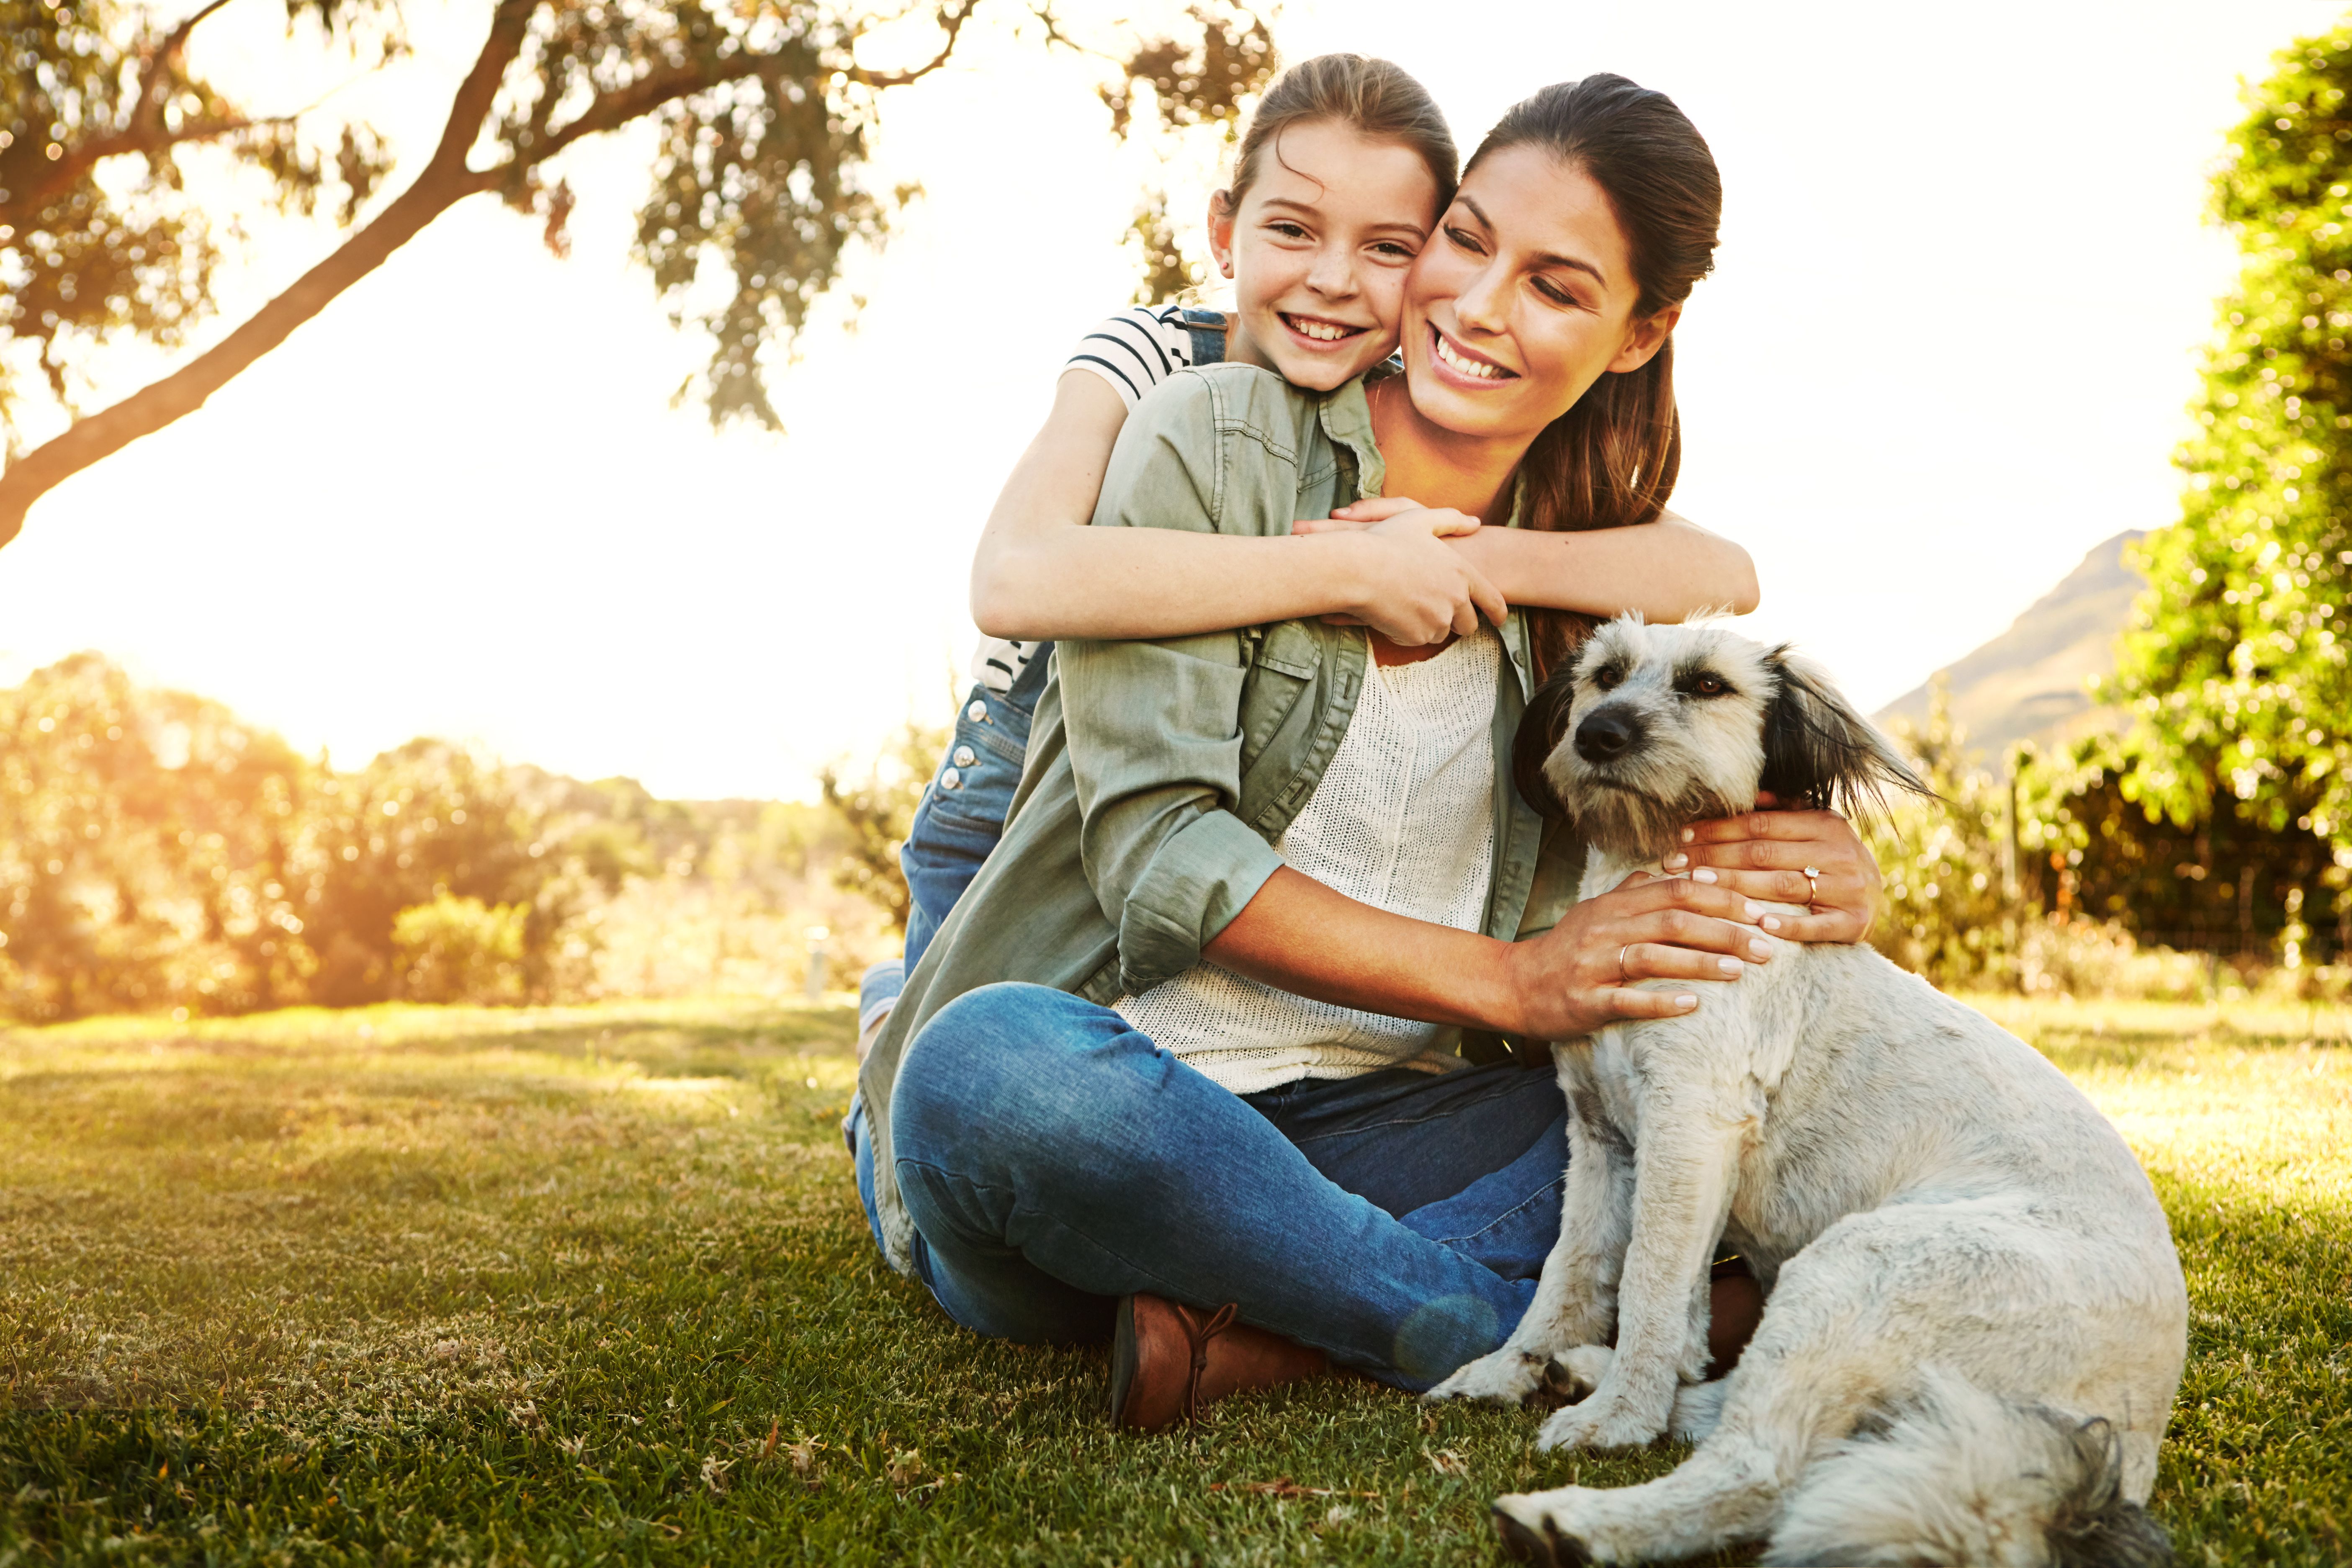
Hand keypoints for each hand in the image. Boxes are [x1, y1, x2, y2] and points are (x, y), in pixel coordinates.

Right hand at [1293, 496, 1505, 644]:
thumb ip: (1451, 520)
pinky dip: (1407, 631)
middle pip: (1468, 625)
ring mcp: (1437, 620)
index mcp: (1462, 574)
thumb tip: (1475, 522)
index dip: (1498, 612)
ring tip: (1407, 606)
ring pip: (1440, 633)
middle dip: (1459, 623)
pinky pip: (1416, 639)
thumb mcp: (1421, 519)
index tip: (1500, 620)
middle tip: (1442, 615)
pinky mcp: (1416, 636)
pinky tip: (1392, 613)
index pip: (1493, 601)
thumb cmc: (1387, 541)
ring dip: (1429, 625)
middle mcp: (1456, 600)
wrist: (1357, 569)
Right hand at [1498, 872, 1776, 1039]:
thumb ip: (1637, 890)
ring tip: (1740, 969)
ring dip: (1700, 961)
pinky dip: (1660, 1001)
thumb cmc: (1565, 949)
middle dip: (1725, 930)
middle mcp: (1606, 928)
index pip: (1677, 890)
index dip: (1722, 898)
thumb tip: (1680, 869)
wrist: (1514, 984)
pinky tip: (1692, 1004)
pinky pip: (1626, 999)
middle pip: (1673, 920)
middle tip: (1766, 945)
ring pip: (1653, 956)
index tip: (1759, 911)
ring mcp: (1595, 964)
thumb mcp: (1596, 910)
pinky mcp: (1586, 1000)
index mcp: (1614, 905)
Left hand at [1659, 792, 1881, 943]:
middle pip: (1764, 853)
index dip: (1719, 829)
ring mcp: (1848, 888)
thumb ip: (1785, 811)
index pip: (1761, 824)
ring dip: (1737, 885)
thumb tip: (1752, 794)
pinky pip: (1816, 924)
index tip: (1682, 835)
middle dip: (1715, 856)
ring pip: (1782, 885)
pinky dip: (1789, 925)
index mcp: (1825, 824)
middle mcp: (1839, 851)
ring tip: (1700, 886)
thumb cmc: (1830, 861)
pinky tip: (1760, 925)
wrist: (1875, 899)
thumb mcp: (1815, 830)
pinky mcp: (1853, 921)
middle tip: (1676, 863)